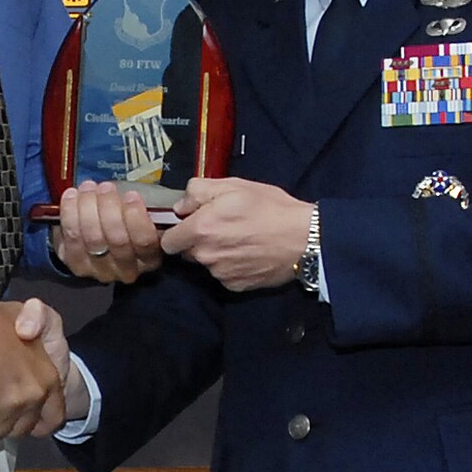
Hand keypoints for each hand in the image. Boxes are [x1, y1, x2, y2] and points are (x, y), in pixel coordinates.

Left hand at [55, 180, 163, 282]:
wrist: (102, 229)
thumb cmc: (127, 217)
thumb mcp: (145, 212)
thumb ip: (145, 208)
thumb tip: (134, 196)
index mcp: (149, 257)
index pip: (145, 242)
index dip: (136, 217)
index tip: (131, 195)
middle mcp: (126, 270)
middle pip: (116, 240)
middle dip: (109, 207)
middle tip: (106, 187)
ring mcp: (99, 269)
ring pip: (92, 238)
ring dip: (88, 207)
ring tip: (88, 188)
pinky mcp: (76, 264)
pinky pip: (71, 239)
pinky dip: (70, 213)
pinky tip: (72, 196)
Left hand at [161, 176, 311, 291]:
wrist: (304, 239)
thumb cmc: (270, 208)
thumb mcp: (234, 186)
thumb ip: (198, 191)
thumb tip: (180, 206)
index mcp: (200, 230)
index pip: (167, 241)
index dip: (176, 232)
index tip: (189, 225)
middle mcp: (205, 256)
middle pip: (186, 253)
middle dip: (196, 242)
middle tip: (220, 228)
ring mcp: (220, 274)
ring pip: (206, 265)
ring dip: (215, 254)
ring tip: (239, 240)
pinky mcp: (236, 286)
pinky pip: (223, 275)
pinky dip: (231, 267)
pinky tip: (248, 254)